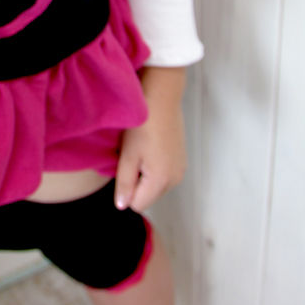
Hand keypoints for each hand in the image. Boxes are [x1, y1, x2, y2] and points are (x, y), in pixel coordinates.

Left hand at [115, 67, 187, 212]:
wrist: (162, 98)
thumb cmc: (142, 124)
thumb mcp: (128, 155)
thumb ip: (125, 183)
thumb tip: (122, 206)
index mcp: (161, 180)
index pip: (137, 204)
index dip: (126, 189)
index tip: (124, 166)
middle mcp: (175, 179)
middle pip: (148, 196)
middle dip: (137, 183)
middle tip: (132, 156)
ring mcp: (181, 169)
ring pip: (155, 186)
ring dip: (145, 174)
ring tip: (141, 149)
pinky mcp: (182, 160)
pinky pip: (163, 174)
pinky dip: (154, 166)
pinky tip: (151, 146)